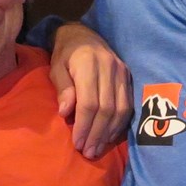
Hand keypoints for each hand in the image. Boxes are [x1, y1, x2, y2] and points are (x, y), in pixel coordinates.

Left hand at [50, 21, 130, 159]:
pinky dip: (119, 124)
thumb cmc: (65, 54)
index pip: (90, 102)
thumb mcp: (56, 67)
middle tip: (88, 152)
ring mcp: (122, 72)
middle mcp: (110, 67)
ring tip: (98, 148)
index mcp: (90, 63)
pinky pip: (128, 105)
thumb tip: (66, 113)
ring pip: (121, 109)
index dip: (84, 125)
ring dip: (109, 133)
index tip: (77, 143)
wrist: (82, 33)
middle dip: (97, 134)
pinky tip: (109, 136)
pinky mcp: (128, 77)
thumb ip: (62, 89)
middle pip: (107, 109)